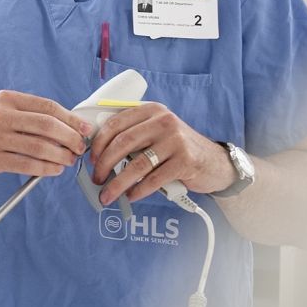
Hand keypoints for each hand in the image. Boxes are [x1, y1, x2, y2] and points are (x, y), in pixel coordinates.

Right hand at [0, 90, 92, 178]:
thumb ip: (26, 114)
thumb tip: (64, 124)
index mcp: (7, 99)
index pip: (47, 106)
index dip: (70, 118)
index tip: (84, 128)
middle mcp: (1, 116)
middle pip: (47, 126)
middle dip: (70, 138)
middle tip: (79, 147)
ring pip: (39, 147)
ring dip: (61, 156)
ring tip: (69, 160)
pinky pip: (27, 165)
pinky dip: (45, 169)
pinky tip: (53, 170)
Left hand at [87, 102, 236, 203]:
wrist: (215, 163)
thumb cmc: (177, 150)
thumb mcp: (156, 133)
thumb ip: (133, 136)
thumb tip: (97, 153)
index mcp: (151, 111)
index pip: (115, 123)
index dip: (99, 143)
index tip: (91, 159)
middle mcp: (163, 121)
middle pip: (123, 143)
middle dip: (104, 164)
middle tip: (96, 179)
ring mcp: (176, 141)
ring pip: (137, 164)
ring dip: (117, 183)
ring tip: (108, 194)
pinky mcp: (185, 161)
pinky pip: (153, 179)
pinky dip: (138, 190)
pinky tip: (131, 196)